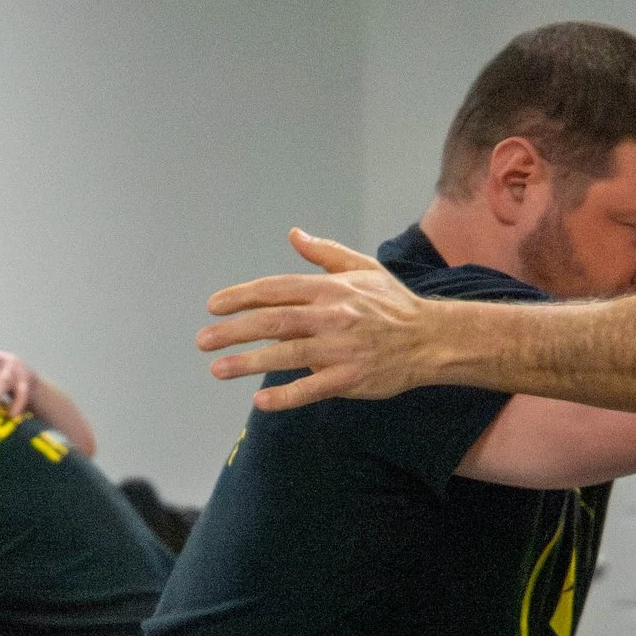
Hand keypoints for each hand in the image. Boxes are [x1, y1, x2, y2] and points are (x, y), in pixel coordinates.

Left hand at [199, 230, 446, 411]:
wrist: (432, 339)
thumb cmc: (394, 304)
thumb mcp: (363, 268)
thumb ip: (325, 254)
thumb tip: (294, 235)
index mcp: (331, 289)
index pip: (276, 290)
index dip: (242, 296)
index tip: (214, 306)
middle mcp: (332, 316)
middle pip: (273, 322)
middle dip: (234, 330)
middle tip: (203, 340)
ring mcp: (341, 349)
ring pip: (287, 355)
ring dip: (249, 362)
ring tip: (218, 368)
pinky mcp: (351, 378)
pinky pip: (312, 388)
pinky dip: (286, 395)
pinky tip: (260, 400)